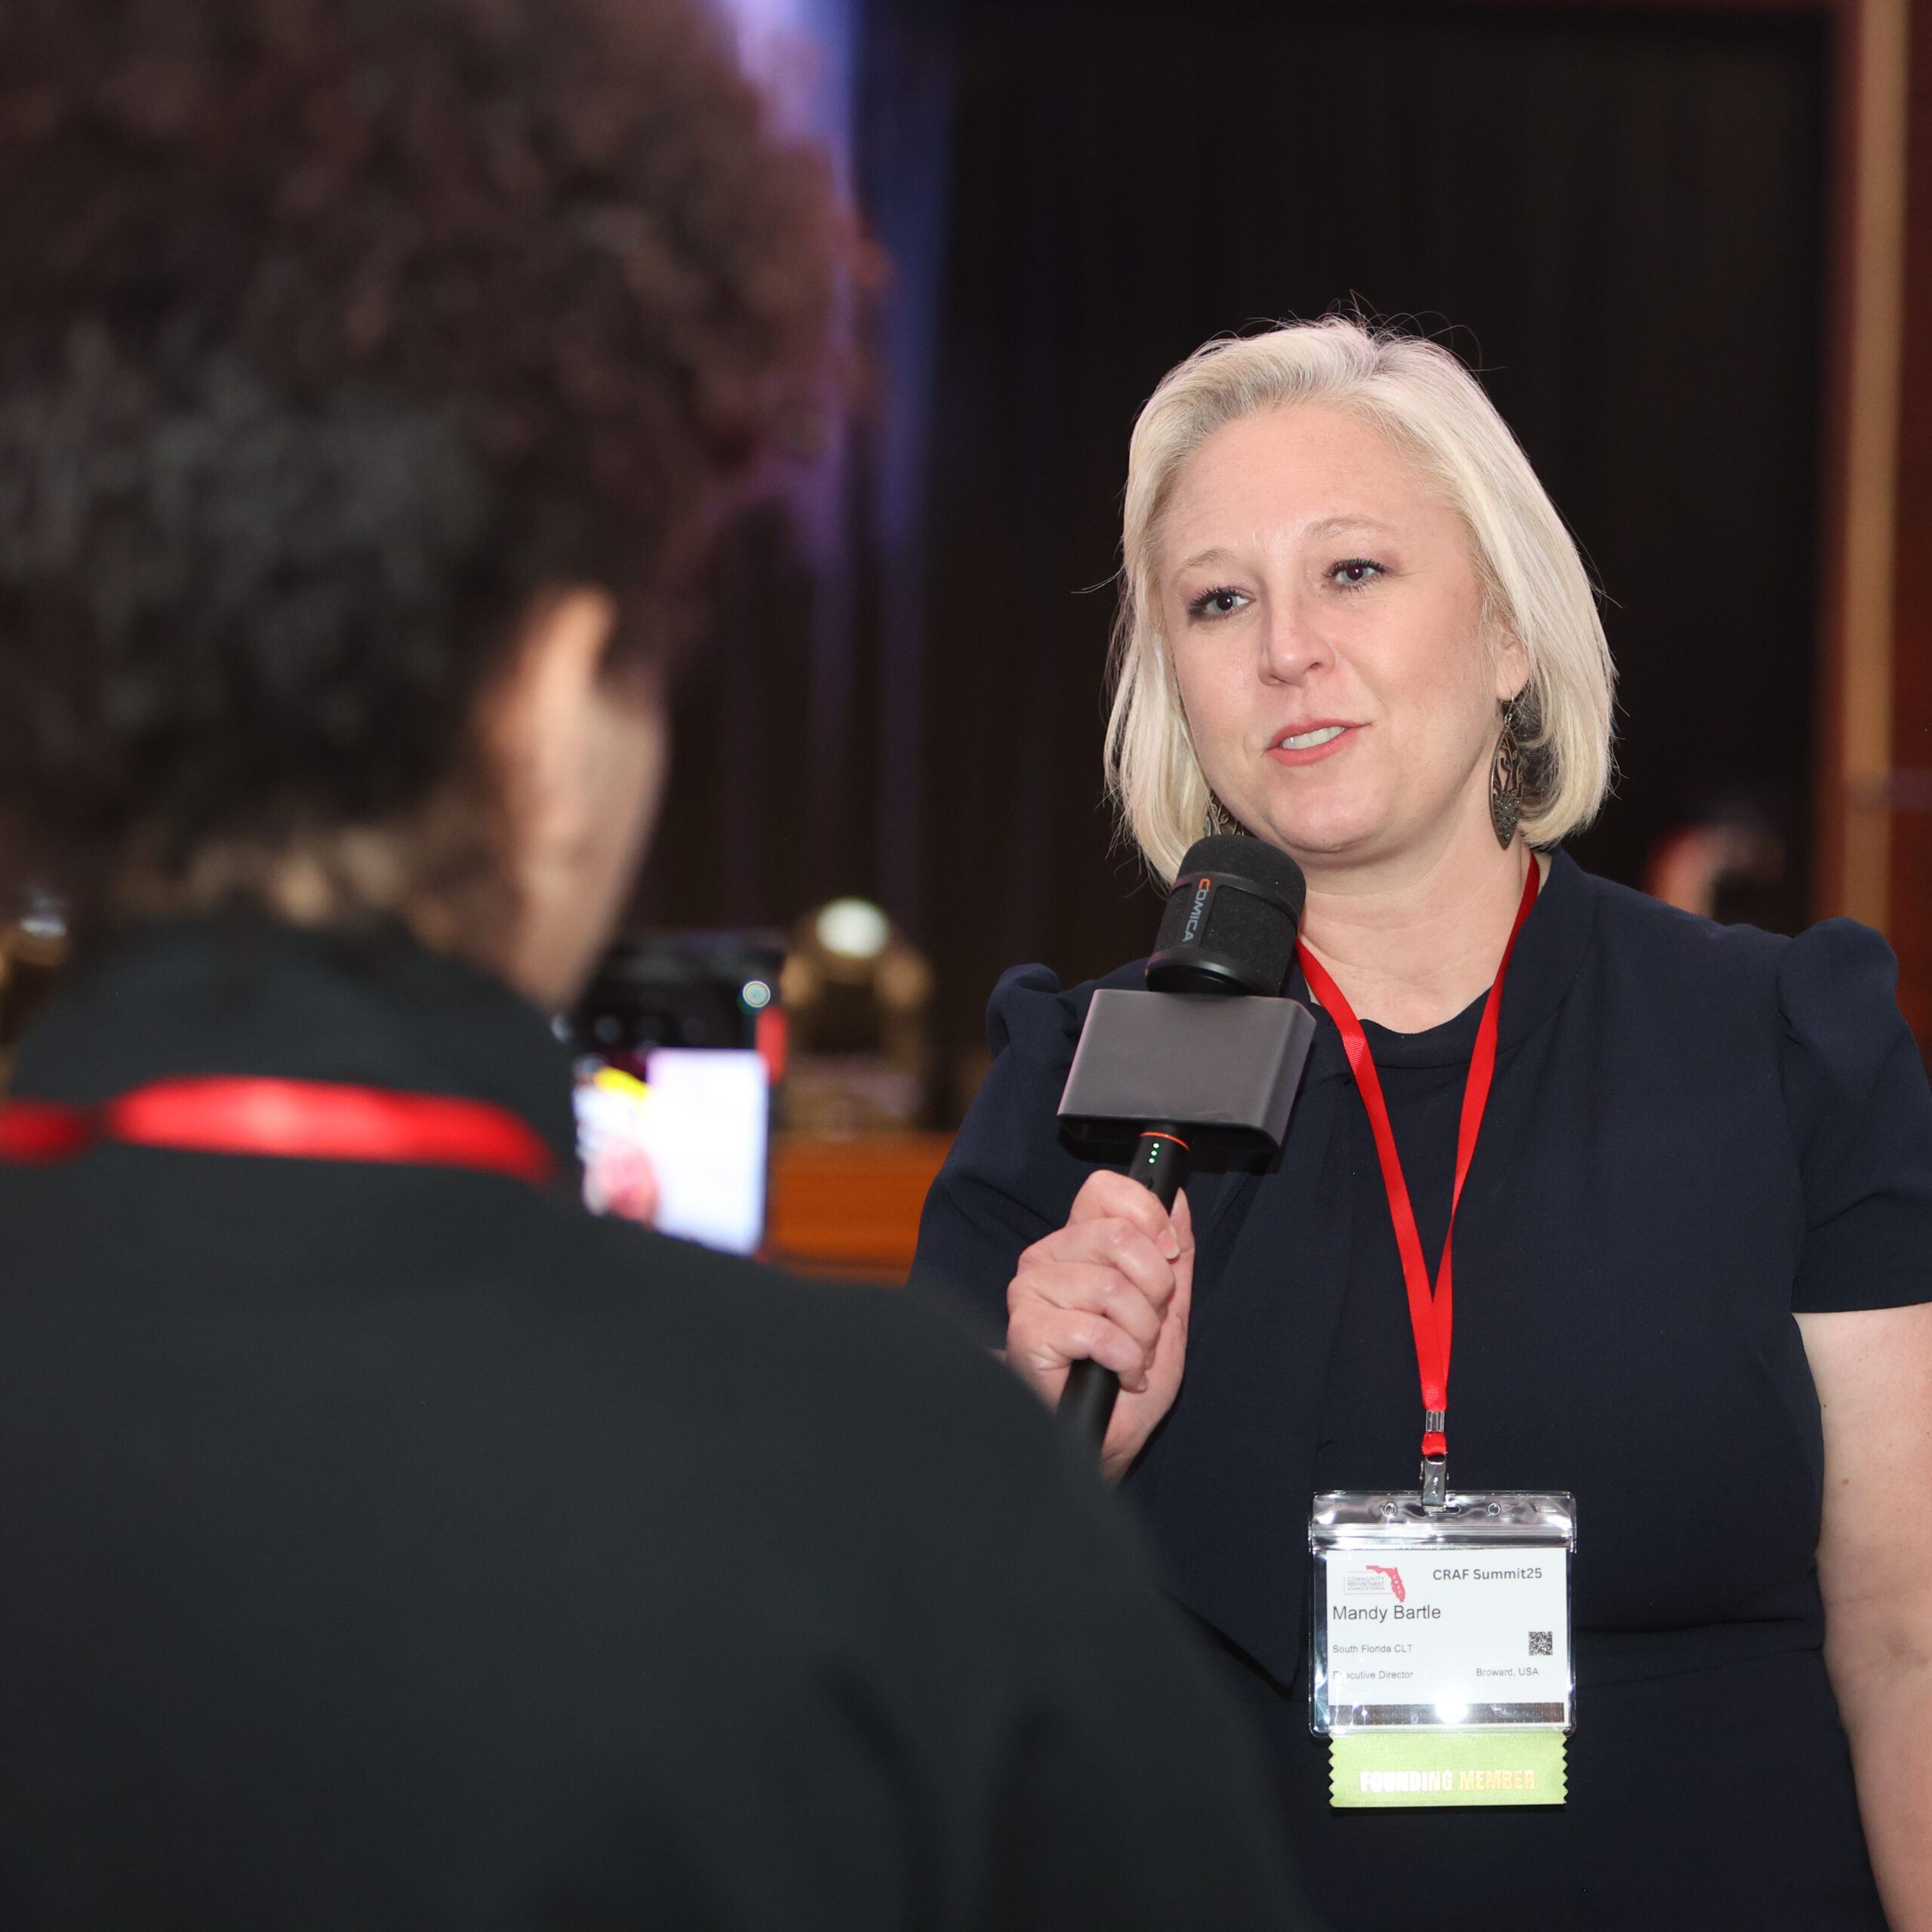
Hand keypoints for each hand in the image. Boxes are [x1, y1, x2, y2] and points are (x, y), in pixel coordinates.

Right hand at [1005, 1169, 1193, 1479]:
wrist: (1104, 1437)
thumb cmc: (1128, 1374)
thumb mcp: (1168, 1307)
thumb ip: (1174, 1251)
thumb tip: (1177, 1198)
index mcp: (1079, 1242)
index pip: (1104, 1190)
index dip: (1148, 1215)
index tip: (1168, 1255)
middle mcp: (1048, 1257)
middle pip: (1119, 1237)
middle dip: (1156, 1292)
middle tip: (1148, 1327)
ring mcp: (1031, 1292)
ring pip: (1113, 1288)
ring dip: (1142, 1336)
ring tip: (1132, 1357)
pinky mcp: (1027, 1332)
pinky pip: (1097, 1331)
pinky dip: (1124, 1360)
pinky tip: (1119, 1374)